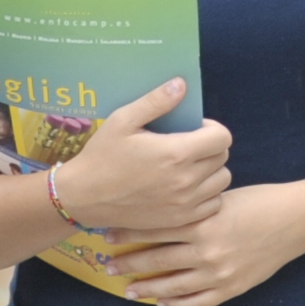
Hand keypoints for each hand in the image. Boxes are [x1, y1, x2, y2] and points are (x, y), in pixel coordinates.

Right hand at [51, 81, 230, 237]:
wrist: (82, 197)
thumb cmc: (102, 156)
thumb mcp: (123, 120)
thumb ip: (156, 101)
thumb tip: (181, 84)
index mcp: (176, 153)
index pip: (222, 137)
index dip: (211, 129)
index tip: (194, 129)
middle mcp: (186, 181)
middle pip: (222, 158)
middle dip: (210, 147)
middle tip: (189, 146)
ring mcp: (184, 204)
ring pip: (221, 181)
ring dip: (211, 171)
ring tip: (189, 166)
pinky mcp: (178, 221)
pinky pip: (212, 205)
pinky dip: (207, 194)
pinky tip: (188, 187)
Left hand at [111, 186, 304, 305]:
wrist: (296, 221)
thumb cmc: (259, 201)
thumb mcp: (222, 197)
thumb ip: (193, 211)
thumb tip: (157, 216)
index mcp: (203, 221)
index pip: (154, 229)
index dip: (127, 232)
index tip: (107, 235)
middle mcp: (207, 249)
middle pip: (156, 260)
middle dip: (128, 263)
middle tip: (108, 265)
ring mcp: (219, 272)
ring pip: (171, 286)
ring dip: (146, 288)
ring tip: (129, 290)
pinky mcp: (231, 288)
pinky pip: (196, 303)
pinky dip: (176, 304)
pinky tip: (163, 302)